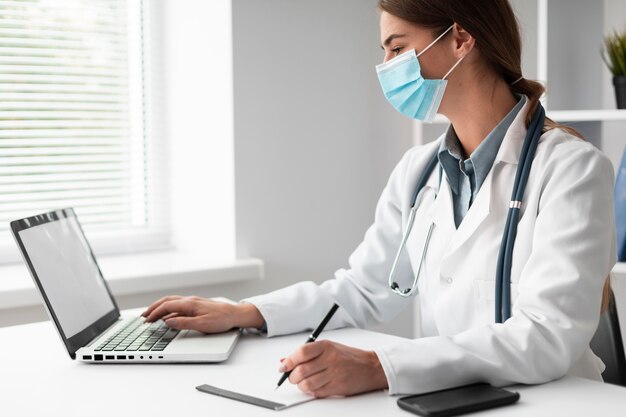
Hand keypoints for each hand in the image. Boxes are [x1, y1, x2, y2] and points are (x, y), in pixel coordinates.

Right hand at [141, 296, 264, 332]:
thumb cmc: (221, 319)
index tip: (146, 321)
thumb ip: (183, 323)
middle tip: (143, 316)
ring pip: (172, 301)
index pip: (167, 306)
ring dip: (160, 306)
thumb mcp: (201, 325)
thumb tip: (167, 322)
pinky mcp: (196, 304)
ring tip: (151, 314)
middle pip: (167, 301)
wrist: (235, 314)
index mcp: (190, 304)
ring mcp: (193, 301)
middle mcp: (190, 300)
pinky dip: (168, 307)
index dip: (154, 313)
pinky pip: (178, 303)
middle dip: (153, 308)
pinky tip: (167, 314)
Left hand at [279, 340, 387, 397]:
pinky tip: (314, 385)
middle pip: (301, 370)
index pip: (301, 353)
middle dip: (292, 376)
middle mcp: (330, 359)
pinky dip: (311, 391)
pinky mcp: (337, 388)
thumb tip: (285, 360)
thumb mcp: (329, 347)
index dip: (289, 361)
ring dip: (300, 385)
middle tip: (292, 376)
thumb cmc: (348, 356)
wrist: (371, 367)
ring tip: (303, 381)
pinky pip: (316, 392)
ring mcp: (334, 374)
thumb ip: (307, 353)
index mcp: (326, 346)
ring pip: (306, 384)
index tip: (284, 366)